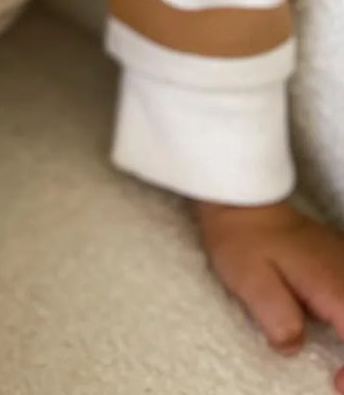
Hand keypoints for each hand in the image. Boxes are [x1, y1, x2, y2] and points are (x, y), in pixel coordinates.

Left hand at [195, 197, 343, 391]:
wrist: (243, 201)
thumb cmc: (244, 242)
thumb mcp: (251, 282)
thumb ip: (277, 318)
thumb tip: (294, 347)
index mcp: (333, 284)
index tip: (337, 383)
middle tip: (339, 379)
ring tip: (341, 367)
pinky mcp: (343, 266)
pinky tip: (340, 337)